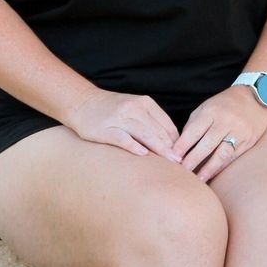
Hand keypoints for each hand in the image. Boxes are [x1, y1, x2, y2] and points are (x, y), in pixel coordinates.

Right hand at [67, 89, 181, 160]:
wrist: (82, 102)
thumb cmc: (112, 110)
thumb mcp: (135, 108)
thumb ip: (152, 122)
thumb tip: (173, 144)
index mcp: (144, 103)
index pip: (166, 124)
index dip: (177, 141)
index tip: (184, 156)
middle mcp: (133, 108)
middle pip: (158, 131)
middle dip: (171, 148)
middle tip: (183, 164)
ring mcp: (119, 118)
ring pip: (144, 134)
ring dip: (159, 149)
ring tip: (171, 162)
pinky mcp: (105, 129)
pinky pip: (122, 138)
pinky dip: (133, 146)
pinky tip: (143, 155)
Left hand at [172, 86, 266, 181]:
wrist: (256, 98)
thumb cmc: (225, 104)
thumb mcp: (206, 107)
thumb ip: (193, 125)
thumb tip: (181, 146)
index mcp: (212, 112)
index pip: (194, 131)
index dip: (183, 145)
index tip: (173, 157)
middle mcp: (226, 122)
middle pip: (207, 145)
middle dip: (193, 160)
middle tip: (182, 172)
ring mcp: (239, 133)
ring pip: (222, 154)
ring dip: (208, 169)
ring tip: (198, 180)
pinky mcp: (248, 142)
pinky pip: (232, 157)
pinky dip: (221, 167)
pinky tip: (211, 174)